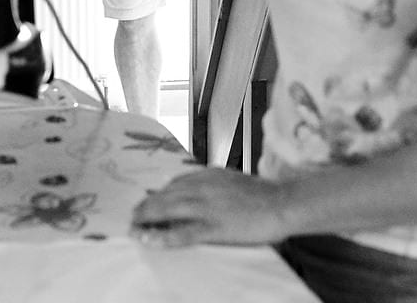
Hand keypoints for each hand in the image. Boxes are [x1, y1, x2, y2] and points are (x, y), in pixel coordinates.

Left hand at [129, 168, 293, 246]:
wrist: (283, 202)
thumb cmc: (262, 195)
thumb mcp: (232, 182)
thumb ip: (213, 185)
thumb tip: (196, 193)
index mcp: (209, 175)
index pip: (175, 183)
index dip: (159, 194)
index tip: (148, 202)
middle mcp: (203, 187)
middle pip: (166, 195)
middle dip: (146, 206)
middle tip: (134, 216)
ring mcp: (208, 207)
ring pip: (169, 210)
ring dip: (148, 219)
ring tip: (134, 228)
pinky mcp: (215, 227)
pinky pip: (184, 233)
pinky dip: (165, 237)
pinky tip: (151, 241)